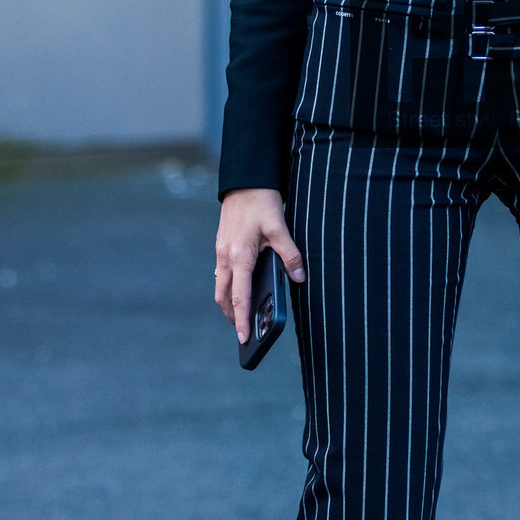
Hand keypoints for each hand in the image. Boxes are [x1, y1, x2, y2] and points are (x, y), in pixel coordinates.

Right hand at [215, 189, 305, 343]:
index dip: (242, 320)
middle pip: (224, 296)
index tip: (244, 338)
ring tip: (243, 316)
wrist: (244, 181)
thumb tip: (299, 277)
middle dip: (232, 316)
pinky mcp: (222, 246)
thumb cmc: (261, 202)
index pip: (239, 296)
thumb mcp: (279, 226)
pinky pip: (222, 274)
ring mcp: (221, 252)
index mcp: (239, 256)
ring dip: (229, 302)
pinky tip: (241, 289)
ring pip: (221, 286)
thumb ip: (290, 253)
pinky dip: (229, 287)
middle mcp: (225, 257)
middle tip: (244, 333)